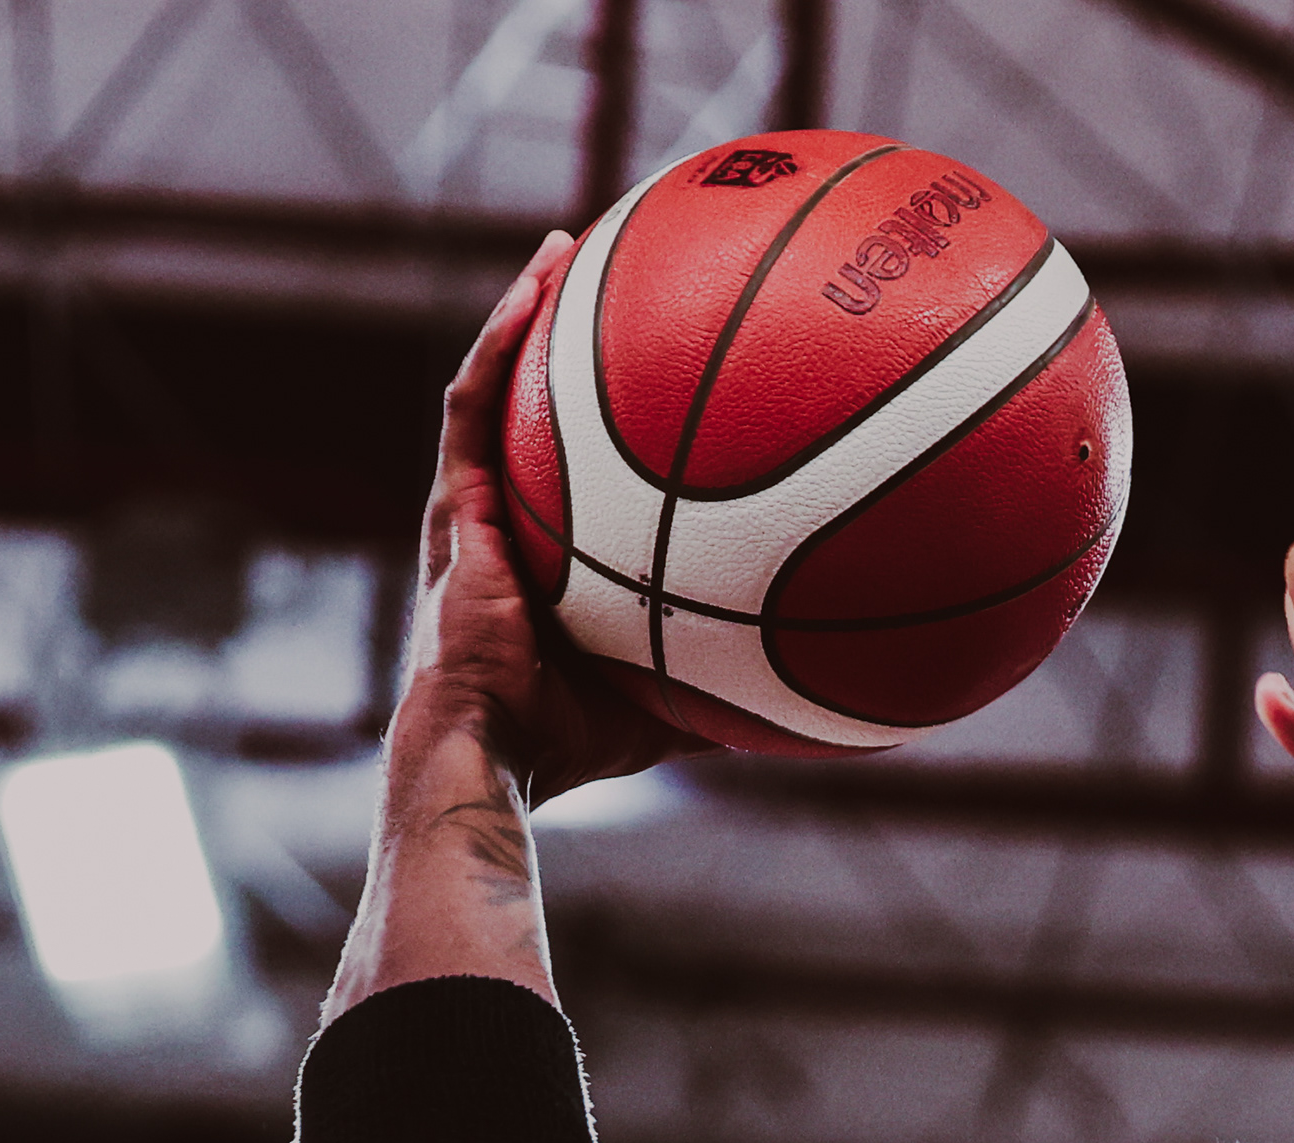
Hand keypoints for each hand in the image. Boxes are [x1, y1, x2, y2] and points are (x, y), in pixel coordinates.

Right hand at [399, 238, 695, 808]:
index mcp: (554, 547)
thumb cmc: (579, 738)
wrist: (496, 747)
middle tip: (620, 273)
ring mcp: (473, 501)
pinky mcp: (448, 501)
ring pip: (496, 380)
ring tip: (564, 243)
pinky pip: (472, 402)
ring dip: (526, 307)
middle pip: (540, 403)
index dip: (616, 409)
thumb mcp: (684, 696)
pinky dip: (500, 339)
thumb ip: (745, 682)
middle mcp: (509, 511)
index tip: (669, 363)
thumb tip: (845, 700)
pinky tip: (536, 288)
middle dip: (571, 334)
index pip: (585, 462)